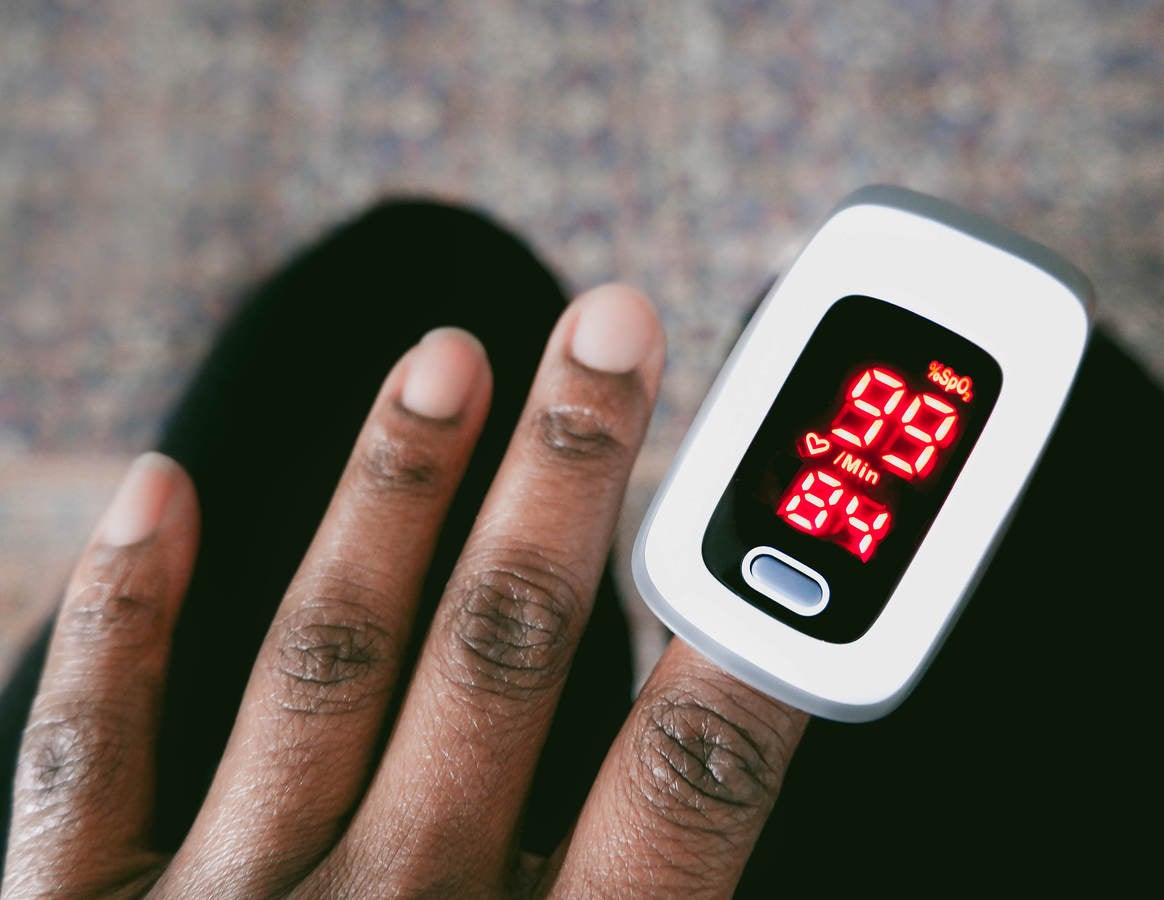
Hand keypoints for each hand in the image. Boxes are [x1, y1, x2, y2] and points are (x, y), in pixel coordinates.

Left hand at [3, 285, 808, 898]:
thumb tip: (748, 865)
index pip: (679, 791)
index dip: (751, 644)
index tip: (792, 514)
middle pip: (504, 664)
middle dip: (572, 483)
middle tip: (611, 328)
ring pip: (325, 660)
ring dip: (393, 498)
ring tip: (446, 356)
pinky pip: (86, 751)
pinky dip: (123, 615)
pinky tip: (159, 486)